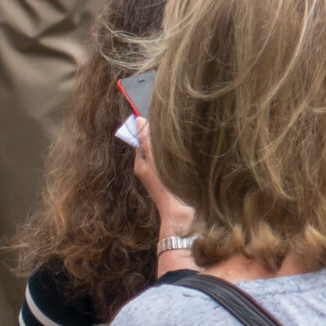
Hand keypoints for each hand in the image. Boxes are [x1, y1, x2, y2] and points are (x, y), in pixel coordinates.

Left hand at [130, 116, 198, 250]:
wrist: (181, 214)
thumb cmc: (165, 188)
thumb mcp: (154, 161)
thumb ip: (147, 141)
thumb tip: (137, 119)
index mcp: (141, 162)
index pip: (140, 136)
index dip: (148, 125)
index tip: (160, 111)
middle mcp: (150, 165)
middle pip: (152, 142)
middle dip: (160, 131)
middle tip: (173, 117)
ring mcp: (163, 170)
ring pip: (164, 148)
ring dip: (170, 140)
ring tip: (181, 128)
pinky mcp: (174, 174)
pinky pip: (173, 156)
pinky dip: (178, 148)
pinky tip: (188, 143)